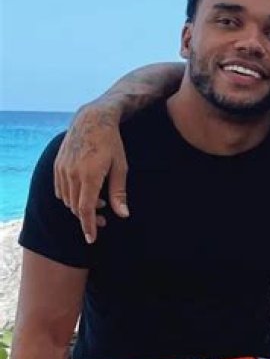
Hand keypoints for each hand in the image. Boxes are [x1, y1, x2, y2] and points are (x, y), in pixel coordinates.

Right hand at [54, 104, 128, 242]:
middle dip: (87, 218)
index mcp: (90, 176)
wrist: (92, 120)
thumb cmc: (112, 143)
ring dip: (80, 207)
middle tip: (103, 220)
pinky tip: (84, 194)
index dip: (88, 226)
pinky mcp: (57, 165)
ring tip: (98, 203)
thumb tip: (123, 215)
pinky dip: (71, 197)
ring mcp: (62, 169)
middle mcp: (72, 174)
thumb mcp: (121, 167)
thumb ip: (119, 193)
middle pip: (76, 207)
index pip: (85, 209)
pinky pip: (60, 190)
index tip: (91, 239)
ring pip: (67, 200)